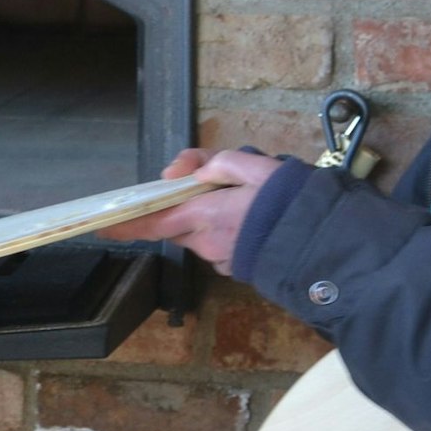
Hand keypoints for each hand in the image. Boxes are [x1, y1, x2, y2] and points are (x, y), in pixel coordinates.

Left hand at [96, 149, 283, 275]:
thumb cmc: (290, 202)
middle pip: (177, 224)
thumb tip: (182, 173)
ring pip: (199, 234)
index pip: (153, 222)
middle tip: (208, 186)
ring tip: (245, 200)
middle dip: (182, 208)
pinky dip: (226, 231)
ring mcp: (222, 259)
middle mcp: (207, 242)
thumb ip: (216, 163)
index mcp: (205, 215)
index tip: (102, 227)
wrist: (328, 245)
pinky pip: (220, 245)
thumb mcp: (255, 166)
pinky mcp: (238, 268)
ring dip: (208, 218)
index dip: (125, 225)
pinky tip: (253, 221)